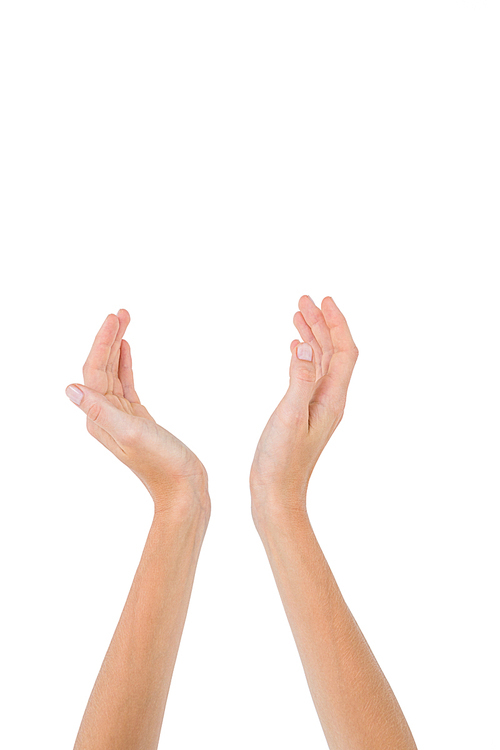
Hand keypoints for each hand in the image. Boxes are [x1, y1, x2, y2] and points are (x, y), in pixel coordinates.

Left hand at [65, 309, 209, 514]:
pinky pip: (126, 384)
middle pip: (101, 368)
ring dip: (117, 347)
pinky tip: (127, 350)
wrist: (183, 488)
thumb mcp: (131, 433)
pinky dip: (126, 364)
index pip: (94, 371)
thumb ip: (101, 410)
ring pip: (114, 373)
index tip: (114, 318)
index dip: (102, 342)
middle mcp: (105, 415)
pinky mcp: (138, 418)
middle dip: (109, 338)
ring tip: (124, 321)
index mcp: (99, 417)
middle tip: (121, 312)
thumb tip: (70, 389)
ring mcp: (121, 416)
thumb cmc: (161, 464)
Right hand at [250, 295, 357, 515]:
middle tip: (305, 299)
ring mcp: (316, 407)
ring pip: (319, 362)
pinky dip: (301, 356)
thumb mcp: (288, 418)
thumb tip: (305, 346)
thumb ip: (298, 381)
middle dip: (322, 323)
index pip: (343, 352)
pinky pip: (308, 376)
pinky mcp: (302, 414)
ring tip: (297, 314)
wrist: (276, 496)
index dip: (336, 324)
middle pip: (333, 352)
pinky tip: (292, 349)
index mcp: (332, 399)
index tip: (323, 300)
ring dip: (311, 337)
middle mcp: (329, 401)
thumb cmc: (281, 463)